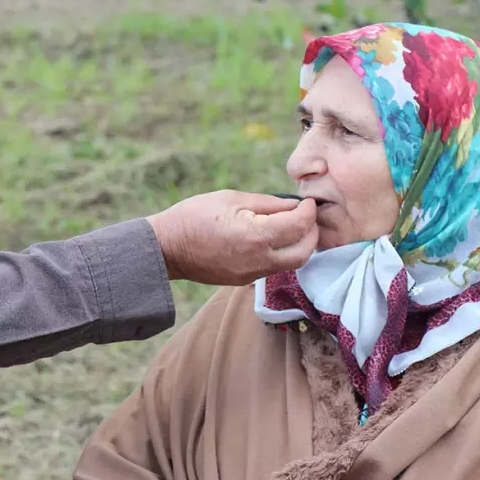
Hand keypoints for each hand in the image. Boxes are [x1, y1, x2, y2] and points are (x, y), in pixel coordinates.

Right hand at [146, 190, 317, 285]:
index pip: (299, 225)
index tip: (308, 202)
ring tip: (293, 227)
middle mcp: (259, 260)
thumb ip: (268, 203)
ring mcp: (252, 274)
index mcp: (256, 236)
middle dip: (312, 232)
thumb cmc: (195, 216)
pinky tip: (275, 239)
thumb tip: (294, 205)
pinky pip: (275, 268)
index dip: (309, 211)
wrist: (167, 248)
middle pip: (305, 252)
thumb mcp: (232, 199)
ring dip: (300, 245)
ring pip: (293, 263)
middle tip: (307, 216)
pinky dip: (283, 253)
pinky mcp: (245, 280)